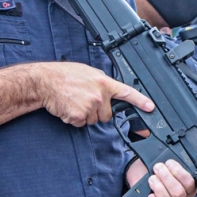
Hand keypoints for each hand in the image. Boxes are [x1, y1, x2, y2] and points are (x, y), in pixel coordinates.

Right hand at [37, 62, 153, 126]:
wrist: (45, 81)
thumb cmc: (65, 75)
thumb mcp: (89, 73)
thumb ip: (102, 83)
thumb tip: (110, 91)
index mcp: (104, 82)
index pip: (127, 93)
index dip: (141, 101)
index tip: (150, 107)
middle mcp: (99, 95)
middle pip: (107, 115)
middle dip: (98, 111)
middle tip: (85, 100)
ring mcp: (89, 106)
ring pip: (94, 121)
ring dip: (85, 115)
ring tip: (74, 101)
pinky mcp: (78, 116)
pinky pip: (81, 124)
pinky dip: (74, 119)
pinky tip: (68, 106)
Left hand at [127, 160, 196, 196]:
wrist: (142, 173)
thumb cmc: (157, 169)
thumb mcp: (167, 164)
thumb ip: (173, 165)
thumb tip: (171, 162)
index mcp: (188, 187)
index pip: (190, 183)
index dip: (179, 172)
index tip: (169, 163)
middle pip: (179, 193)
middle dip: (166, 178)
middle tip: (157, 168)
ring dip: (159, 189)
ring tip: (152, 179)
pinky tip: (150, 195)